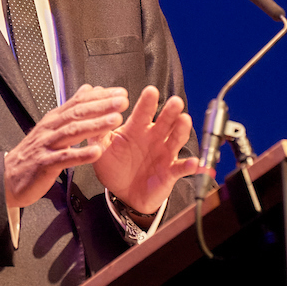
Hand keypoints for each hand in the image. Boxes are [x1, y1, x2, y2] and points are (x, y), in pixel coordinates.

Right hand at [4, 84, 128, 208]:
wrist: (8, 176)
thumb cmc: (35, 152)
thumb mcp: (52, 125)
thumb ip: (71, 108)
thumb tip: (89, 88)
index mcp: (55, 119)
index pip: (79, 102)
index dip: (100, 96)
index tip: (120, 93)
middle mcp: (50, 128)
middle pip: (77, 113)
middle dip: (101, 106)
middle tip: (122, 101)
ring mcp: (47, 145)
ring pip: (72, 132)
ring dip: (95, 125)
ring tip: (115, 121)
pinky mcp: (44, 164)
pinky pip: (64, 158)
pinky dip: (80, 155)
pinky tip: (96, 152)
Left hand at [92, 86, 199, 213]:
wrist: (124, 194)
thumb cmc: (115, 168)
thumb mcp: (102, 150)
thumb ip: (98, 134)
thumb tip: (91, 115)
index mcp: (137, 129)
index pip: (143, 112)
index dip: (147, 102)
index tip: (151, 91)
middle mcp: (154, 137)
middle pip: (165, 120)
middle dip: (170, 111)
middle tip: (175, 101)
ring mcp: (164, 153)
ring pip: (176, 138)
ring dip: (181, 129)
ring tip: (185, 120)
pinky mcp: (171, 171)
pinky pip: (182, 167)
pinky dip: (190, 165)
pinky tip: (195, 163)